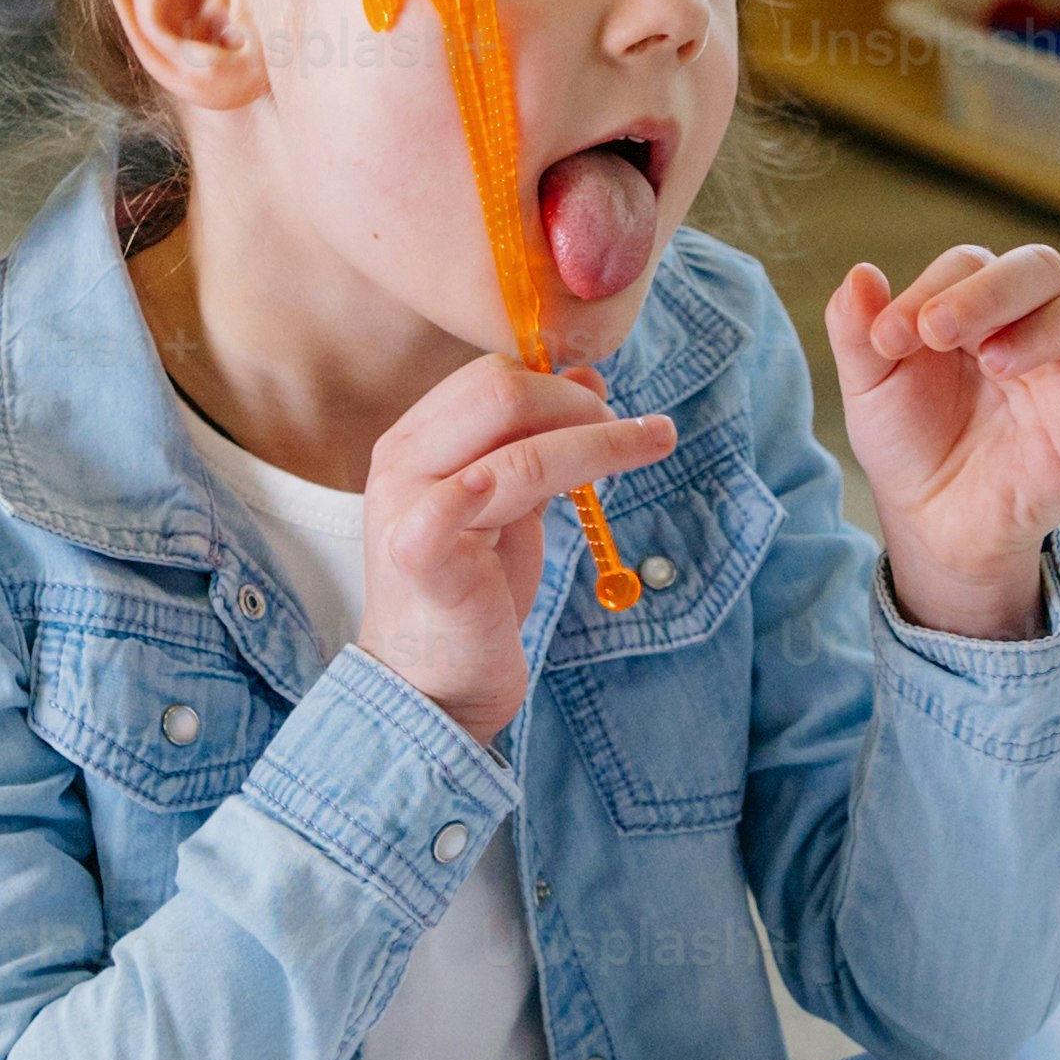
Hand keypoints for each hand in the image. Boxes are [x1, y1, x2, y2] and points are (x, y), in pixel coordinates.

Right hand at [359, 351, 679, 746]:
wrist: (432, 684)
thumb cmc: (472, 594)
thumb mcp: (511, 506)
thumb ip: (536, 442)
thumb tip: (588, 378)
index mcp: (418, 439)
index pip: (492, 375)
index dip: (561, 383)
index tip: (611, 407)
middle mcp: (403, 460)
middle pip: (500, 391)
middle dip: (582, 405)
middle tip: (637, 433)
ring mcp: (405, 506)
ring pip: (516, 448)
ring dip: (602, 441)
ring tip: (656, 442)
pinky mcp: (418, 557)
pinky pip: (453, 505)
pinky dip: (493, 483)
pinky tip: (549, 487)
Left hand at [831, 245, 1059, 641]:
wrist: (930, 524)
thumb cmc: (911, 440)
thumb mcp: (870, 387)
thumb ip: (856, 331)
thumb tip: (859, 276)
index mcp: (982, 308)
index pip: (973, 263)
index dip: (931, 288)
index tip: (888, 339)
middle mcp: (1038, 327)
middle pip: (1045, 267)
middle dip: (991, 290)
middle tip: (938, 332)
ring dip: (1053, 323)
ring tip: (996, 363)